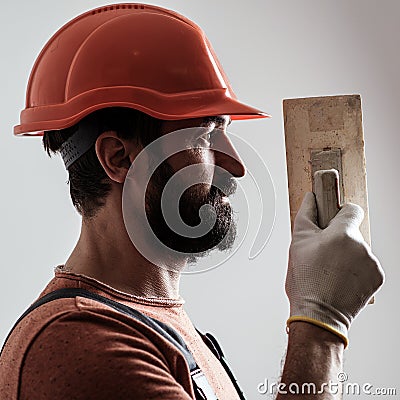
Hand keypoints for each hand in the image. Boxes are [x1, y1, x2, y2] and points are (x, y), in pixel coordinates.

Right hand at [285, 192, 383, 346]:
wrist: (319, 315)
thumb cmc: (306, 282)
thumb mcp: (297, 243)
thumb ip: (306, 215)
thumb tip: (311, 198)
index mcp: (342, 234)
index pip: (351, 209)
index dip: (341, 212)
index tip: (333, 219)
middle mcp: (361, 246)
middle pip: (352, 233)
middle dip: (338, 240)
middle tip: (322, 255)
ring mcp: (371, 263)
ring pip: (358, 250)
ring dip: (347, 256)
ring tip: (330, 271)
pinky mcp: (377, 277)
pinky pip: (366, 266)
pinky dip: (356, 271)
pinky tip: (341, 280)